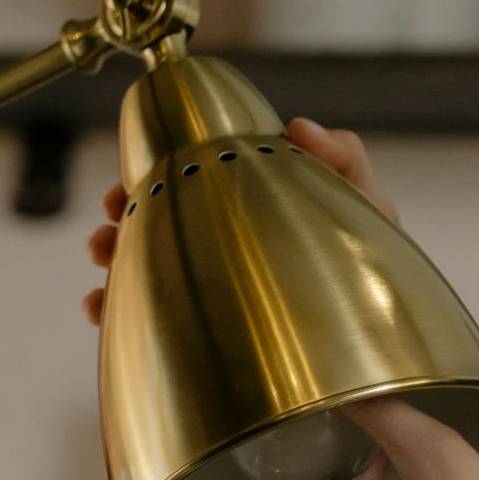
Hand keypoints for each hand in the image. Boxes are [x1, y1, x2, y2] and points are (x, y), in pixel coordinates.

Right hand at [82, 119, 403, 325]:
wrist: (378, 353)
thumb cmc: (375, 273)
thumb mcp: (367, 208)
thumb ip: (344, 161)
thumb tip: (299, 126)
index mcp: (256, 206)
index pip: (198, 176)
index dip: (163, 170)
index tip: (136, 174)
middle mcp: (229, 246)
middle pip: (163, 217)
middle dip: (127, 213)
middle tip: (110, 214)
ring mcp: (215, 290)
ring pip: (149, 264)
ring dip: (116, 256)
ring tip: (101, 260)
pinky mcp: (207, 337)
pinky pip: (153, 319)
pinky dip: (119, 309)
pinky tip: (100, 307)